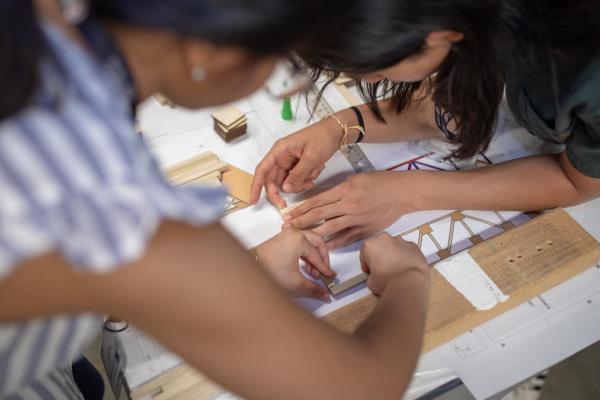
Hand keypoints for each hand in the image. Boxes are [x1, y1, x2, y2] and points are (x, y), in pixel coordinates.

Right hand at [250, 117, 342, 207]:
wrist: (336, 131)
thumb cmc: (323, 136)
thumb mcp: (311, 156)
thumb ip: (298, 174)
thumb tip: (286, 188)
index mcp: (280, 150)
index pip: (262, 170)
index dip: (256, 186)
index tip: (253, 200)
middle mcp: (282, 156)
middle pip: (273, 180)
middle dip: (280, 192)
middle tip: (284, 203)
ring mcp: (290, 162)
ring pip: (287, 182)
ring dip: (298, 184)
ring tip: (313, 176)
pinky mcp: (298, 165)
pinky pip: (297, 179)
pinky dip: (305, 180)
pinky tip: (316, 172)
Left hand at [255, 228, 335, 299]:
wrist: (251, 268)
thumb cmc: (268, 270)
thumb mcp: (294, 282)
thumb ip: (313, 289)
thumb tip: (324, 294)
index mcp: (299, 240)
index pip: (318, 256)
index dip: (325, 269)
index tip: (330, 276)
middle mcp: (294, 233)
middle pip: (318, 242)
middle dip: (322, 258)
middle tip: (324, 271)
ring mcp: (288, 233)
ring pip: (310, 241)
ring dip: (314, 256)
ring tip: (312, 272)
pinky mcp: (283, 236)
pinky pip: (301, 241)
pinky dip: (305, 252)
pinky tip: (304, 266)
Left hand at [284, 171, 411, 248]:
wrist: (402, 193)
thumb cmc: (381, 182)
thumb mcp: (356, 179)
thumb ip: (340, 189)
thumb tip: (325, 199)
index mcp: (344, 190)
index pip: (316, 201)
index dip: (300, 209)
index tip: (289, 215)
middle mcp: (349, 205)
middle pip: (319, 215)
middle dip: (301, 222)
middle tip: (287, 228)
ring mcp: (357, 219)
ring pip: (330, 228)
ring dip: (313, 234)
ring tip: (301, 239)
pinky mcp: (365, 229)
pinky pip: (346, 238)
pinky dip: (334, 243)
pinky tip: (324, 247)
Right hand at [360, 233, 427, 295]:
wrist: (410, 283)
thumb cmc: (389, 281)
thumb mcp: (371, 282)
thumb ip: (371, 275)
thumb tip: (376, 277)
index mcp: (370, 245)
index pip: (364, 254)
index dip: (366, 264)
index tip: (369, 271)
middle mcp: (384, 239)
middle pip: (379, 246)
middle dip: (379, 255)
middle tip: (382, 269)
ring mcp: (400, 241)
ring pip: (393, 246)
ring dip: (392, 254)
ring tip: (395, 269)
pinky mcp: (413, 246)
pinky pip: (406, 249)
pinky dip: (405, 256)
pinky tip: (406, 268)